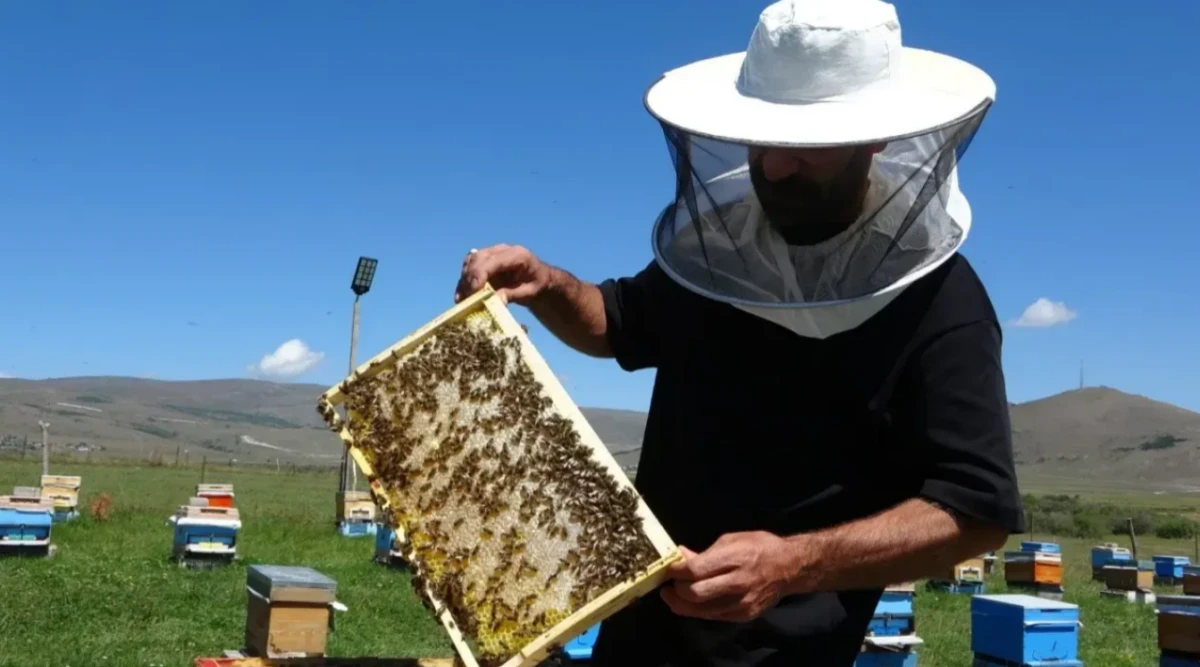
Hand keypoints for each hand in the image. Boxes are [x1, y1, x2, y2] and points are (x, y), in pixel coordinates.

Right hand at [455, 244, 553, 305]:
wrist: (538, 277)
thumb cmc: (536, 284)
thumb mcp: (530, 292)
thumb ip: (513, 294)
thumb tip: (496, 300)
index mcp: (517, 254)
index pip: (492, 261)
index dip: (479, 275)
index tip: (473, 292)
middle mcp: (502, 250)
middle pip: (478, 259)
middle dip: (470, 279)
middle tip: (466, 299)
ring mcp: (492, 253)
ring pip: (470, 261)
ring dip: (464, 280)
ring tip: (462, 300)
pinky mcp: (484, 260)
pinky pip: (469, 267)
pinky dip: (464, 281)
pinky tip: (461, 296)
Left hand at [661, 531, 800, 622]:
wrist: (789, 568)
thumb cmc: (760, 547)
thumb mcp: (732, 539)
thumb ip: (706, 552)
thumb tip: (681, 556)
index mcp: (735, 557)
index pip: (696, 570)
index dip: (676, 571)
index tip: (668, 569)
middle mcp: (738, 582)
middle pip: (695, 593)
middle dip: (677, 589)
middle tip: (671, 583)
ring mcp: (742, 602)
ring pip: (702, 610)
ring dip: (682, 604)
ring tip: (673, 595)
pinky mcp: (744, 615)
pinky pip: (714, 615)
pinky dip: (699, 609)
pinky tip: (693, 602)